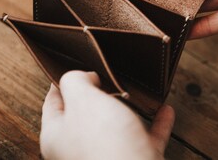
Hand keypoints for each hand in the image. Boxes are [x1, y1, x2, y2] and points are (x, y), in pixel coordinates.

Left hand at [40, 71, 174, 159]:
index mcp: (58, 134)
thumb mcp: (83, 101)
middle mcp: (79, 147)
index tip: (73, 66)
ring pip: (116, 125)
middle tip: (107, 76)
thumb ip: (75, 81)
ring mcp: (106, 155)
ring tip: (135, 92)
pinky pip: (145, 137)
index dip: (61, 81)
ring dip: (129, 107)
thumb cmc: (105, 144)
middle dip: (97, 92)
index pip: (53, 101)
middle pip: (86, 113)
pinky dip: (155, 123)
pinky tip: (165, 110)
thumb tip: (84, 77)